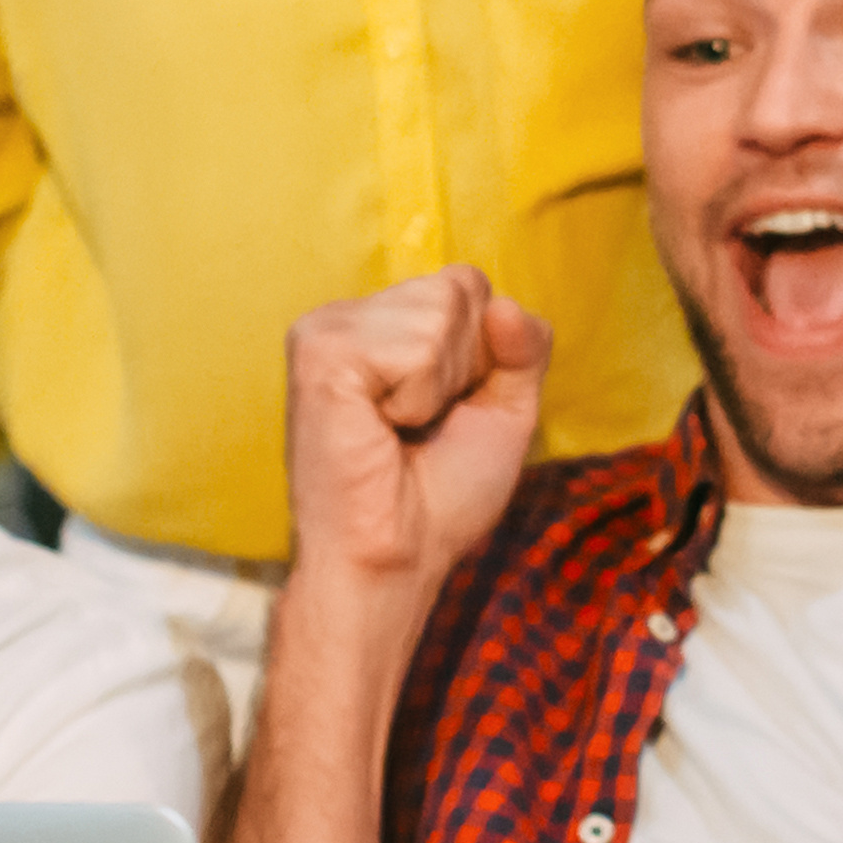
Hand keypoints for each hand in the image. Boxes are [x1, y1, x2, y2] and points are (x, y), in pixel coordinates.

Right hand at [282, 268, 547, 596]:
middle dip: (464, 366)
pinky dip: (415, 398)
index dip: (484, 352)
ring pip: (439, 312)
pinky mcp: (319, 353)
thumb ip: (523, 348)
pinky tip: (379, 429)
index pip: (469, 284)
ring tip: (395, 429)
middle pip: (459, 287)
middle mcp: (349, 315)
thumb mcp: (505, 409)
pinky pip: (414, 348)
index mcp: (383, 322)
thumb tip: (506, 305)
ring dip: (438, 387)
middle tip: (418, 425)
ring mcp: (326, 328)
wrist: (397, 559)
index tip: (444, 411)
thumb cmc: (440, 498)